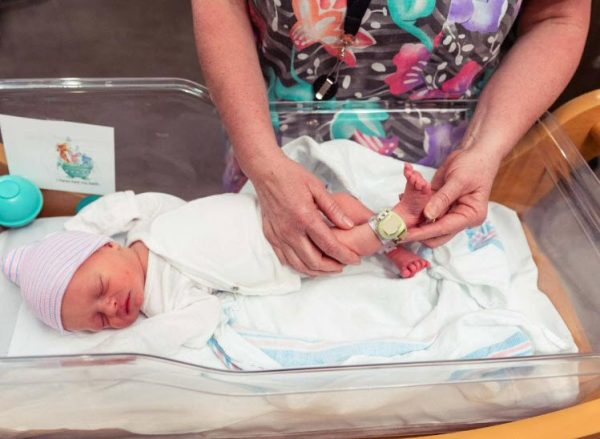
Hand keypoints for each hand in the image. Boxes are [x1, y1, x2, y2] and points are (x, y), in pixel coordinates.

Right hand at [252, 156, 359, 275]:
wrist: (266, 172)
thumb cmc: (291, 176)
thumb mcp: (317, 187)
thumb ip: (334, 209)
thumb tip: (349, 226)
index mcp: (305, 217)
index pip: (329, 245)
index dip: (345, 256)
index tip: (355, 259)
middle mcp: (290, 231)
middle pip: (314, 261)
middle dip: (332, 268)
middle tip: (344, 265)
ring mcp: (279, 236)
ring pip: (299, 265)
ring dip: (316, 271)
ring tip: (329, 268)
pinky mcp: (271, 236)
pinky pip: (285, 259)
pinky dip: (299, 266)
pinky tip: (309, 264)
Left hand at [407, 148, 500, 246]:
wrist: (475, 153)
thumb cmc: (473, 165)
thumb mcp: (458, 180)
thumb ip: (442, 198)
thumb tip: (427, 215)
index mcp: (471, 215)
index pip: (444, 228)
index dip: (423, 232)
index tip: (405, 235)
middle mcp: (461, 218)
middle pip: (437, 235)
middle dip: (418, 234)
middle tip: (398, 230)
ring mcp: (451, 213)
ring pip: (430, 227)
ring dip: (415, 224)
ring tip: (397, 221)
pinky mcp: (441, 205)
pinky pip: (427, 213)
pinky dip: (415, 212)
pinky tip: (403, 205)